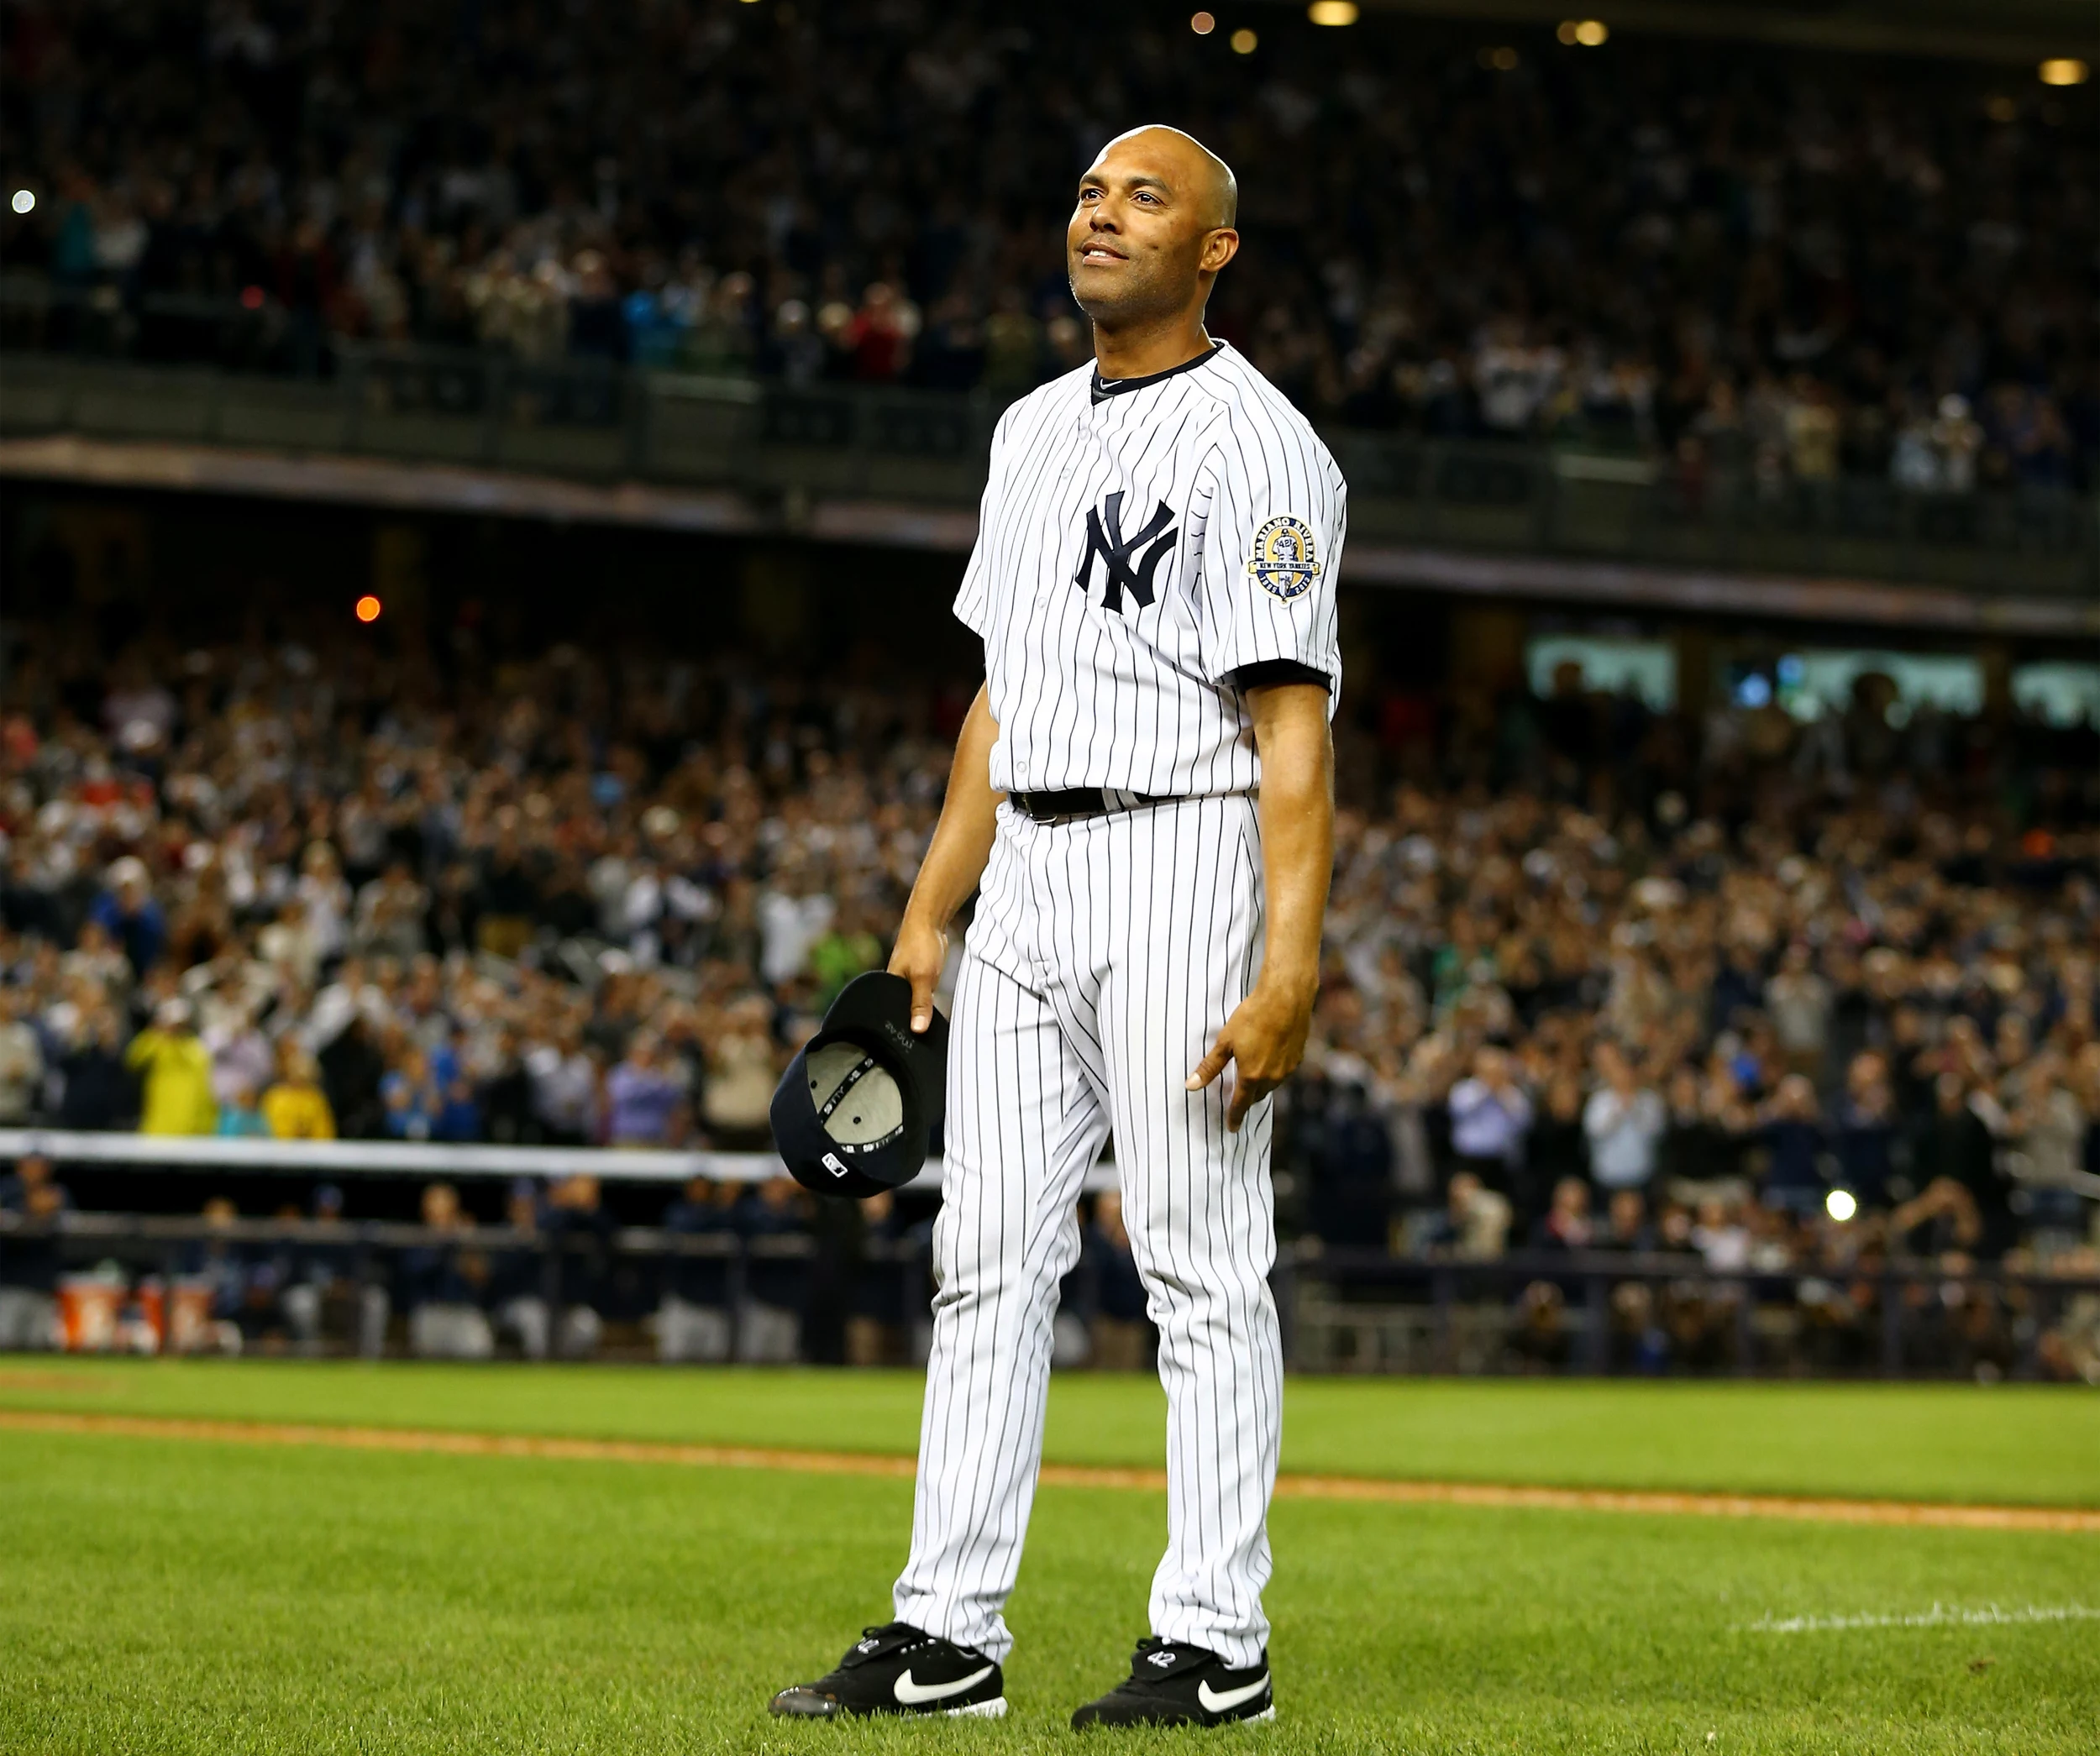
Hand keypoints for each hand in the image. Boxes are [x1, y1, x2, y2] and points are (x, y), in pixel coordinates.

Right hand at [888, 916, 949, 1032]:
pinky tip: (935, 1011)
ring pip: (915, 1006)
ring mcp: (908, 983)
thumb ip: (921, 1004)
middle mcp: (895, 986)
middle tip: (924, 1036)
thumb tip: (918, 1030)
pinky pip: (923, 998)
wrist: (931, 921)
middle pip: (903, 1013)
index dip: (900, 1029)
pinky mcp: (920, 980)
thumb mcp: (922, 978)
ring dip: (923, 1013)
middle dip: (913, 1022)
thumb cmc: (921, 944)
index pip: (891, 1016)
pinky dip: (929, 1004)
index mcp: (888, 987)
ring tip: (930, 1027)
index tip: (912, 1043)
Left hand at [1186, 975, 1315, 1132]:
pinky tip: (1269, 1058)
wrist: (1285, 999)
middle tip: (1238, 1097)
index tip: (1231, 1128)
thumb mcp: (1225, 1042)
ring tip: (1252, 1076)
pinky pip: (1283, 1072)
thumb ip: (1209, 1067)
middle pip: (1256, 1096)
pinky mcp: (1298, 1057)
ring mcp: (1287, 1069)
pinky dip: (1273, 1072)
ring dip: (1261, 1085)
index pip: (1240, 1104)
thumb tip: (1191, 1086)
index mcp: (1251, 1076)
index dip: (1234, 1117)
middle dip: (1247, 1099)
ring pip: (1271, 1085)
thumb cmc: (1252, 1017)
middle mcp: (1271, 1077)